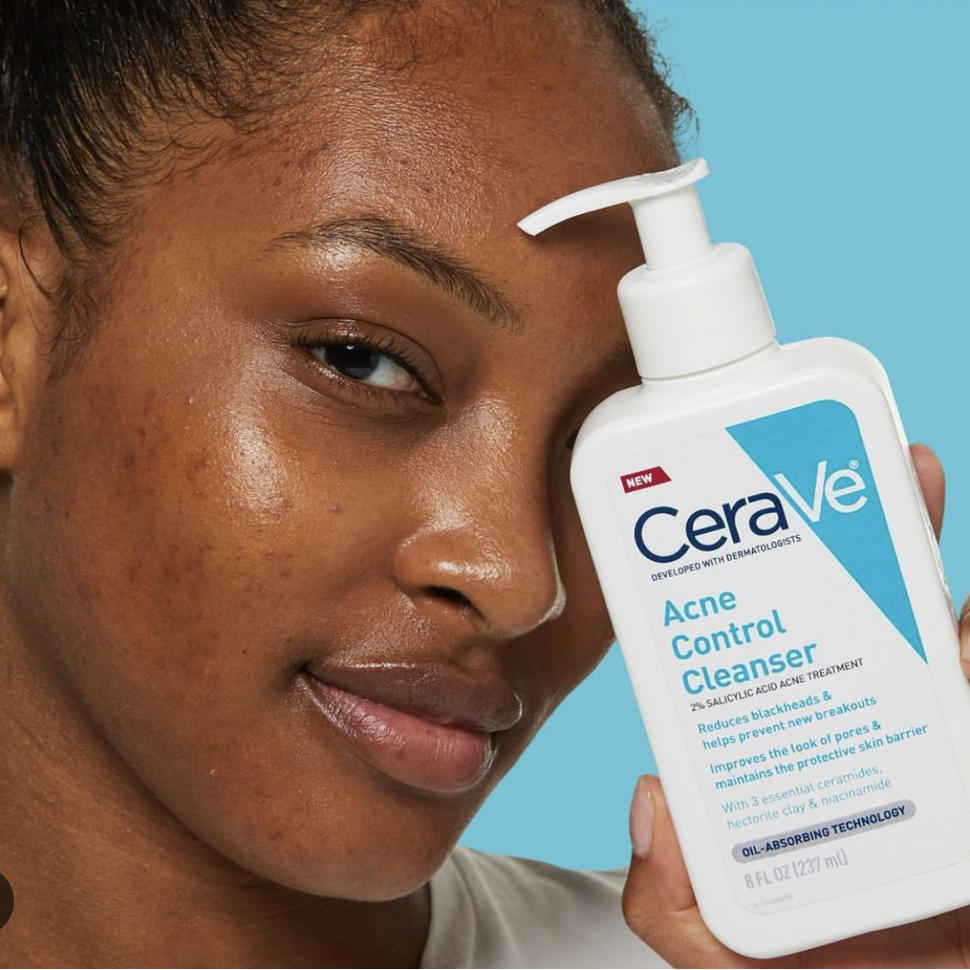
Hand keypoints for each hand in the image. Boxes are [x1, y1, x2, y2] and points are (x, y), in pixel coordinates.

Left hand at [623, 445, 969, 967]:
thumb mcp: (729, 955)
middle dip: (873, 532)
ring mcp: (939, 741)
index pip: (782, 653)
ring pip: (939, 631)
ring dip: (927, 554)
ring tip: (916, 481)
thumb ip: (674, 905)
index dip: (769, 584)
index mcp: (800, 754)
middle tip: (877, 467)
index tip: (755, 518)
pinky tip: (968, 612)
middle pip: (869, 612)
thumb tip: (650, 805)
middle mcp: (871, 730)